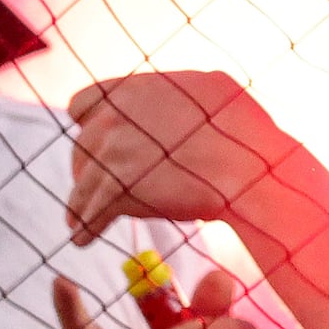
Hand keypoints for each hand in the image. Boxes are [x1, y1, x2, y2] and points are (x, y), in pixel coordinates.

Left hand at [62, 71, 284, 243]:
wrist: (251, 170)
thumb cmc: (245, 133)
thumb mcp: (211, 88)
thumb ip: (179, 91)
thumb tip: (179, 93)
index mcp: (133, 90)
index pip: (82, 103)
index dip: (88, 125)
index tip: (97, 144)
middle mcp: (114, 116)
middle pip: (82, 147)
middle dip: (86, 169)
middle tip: (93, 189)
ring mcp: (112, 153)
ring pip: (83, 183)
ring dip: (80, 203)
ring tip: (77, 222)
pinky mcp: (115, 190)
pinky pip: (90, 213)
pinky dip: (86, 228)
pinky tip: (82, 239)